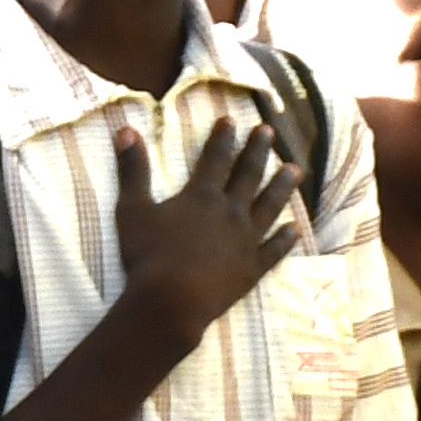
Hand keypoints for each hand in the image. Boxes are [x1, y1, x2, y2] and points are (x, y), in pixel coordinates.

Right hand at [109, 121, 299, 338]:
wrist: (172, 300)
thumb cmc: (148, 255)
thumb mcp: (131, 209)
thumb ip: (132, 170)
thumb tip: (126, 130)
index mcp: (201, 196)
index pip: (215, 158)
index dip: (223, 137)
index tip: (231, 120)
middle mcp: (230, 212)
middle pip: (248, 175)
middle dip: (257, 151)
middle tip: (269, 132)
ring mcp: (246, 240)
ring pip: (269, 207)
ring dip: (282, 187)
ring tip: (295, 169)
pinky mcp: (252, 267)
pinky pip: (273, 250)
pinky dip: (284, 239)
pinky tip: (294, 230)